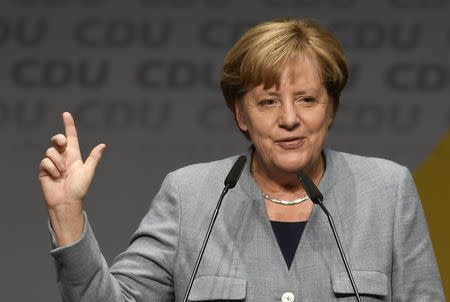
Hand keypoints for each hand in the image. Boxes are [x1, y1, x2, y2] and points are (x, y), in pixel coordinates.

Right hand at [39, 112, 105, 244]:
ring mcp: (53, 163)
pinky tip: (56, 176)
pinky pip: (45, 161)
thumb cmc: (79, 188)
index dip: (69, 125)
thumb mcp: (88, 171)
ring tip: (63, 173)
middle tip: (62, 144)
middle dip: (58, 138)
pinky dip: (51, 168)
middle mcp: (63, 157)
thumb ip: (94, 158)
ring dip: (58, 161)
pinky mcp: (44, 170)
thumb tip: (103, 145)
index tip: (66, 114)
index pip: (71, 137)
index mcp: (74, 155)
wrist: (67, 202)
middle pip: (57, 140)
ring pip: (50, 151)